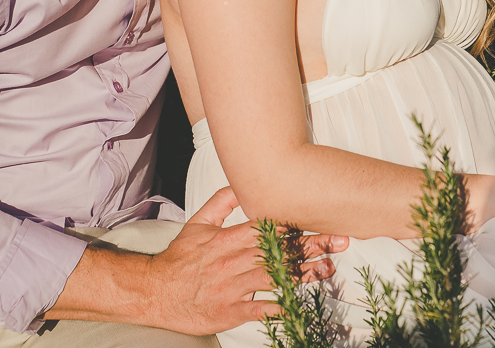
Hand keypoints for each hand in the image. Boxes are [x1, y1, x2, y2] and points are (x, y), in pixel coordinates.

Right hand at [142, 187, 348, 333]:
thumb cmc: (179, 259)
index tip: (320, 219)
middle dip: (311, 246)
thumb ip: (220, 203)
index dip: (296, 224)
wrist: (154, 292)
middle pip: (278, 251)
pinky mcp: (230, 311)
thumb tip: (240, 184)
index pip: (268, 228)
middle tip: (339, 242)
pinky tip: (299, 304)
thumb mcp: (196, 224)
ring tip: (328, 269)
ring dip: (303, 273)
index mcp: (228, 239)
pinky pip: (258, 309)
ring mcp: (233, 287)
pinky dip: (278, 306)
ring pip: (274, 277)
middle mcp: (233, 261)